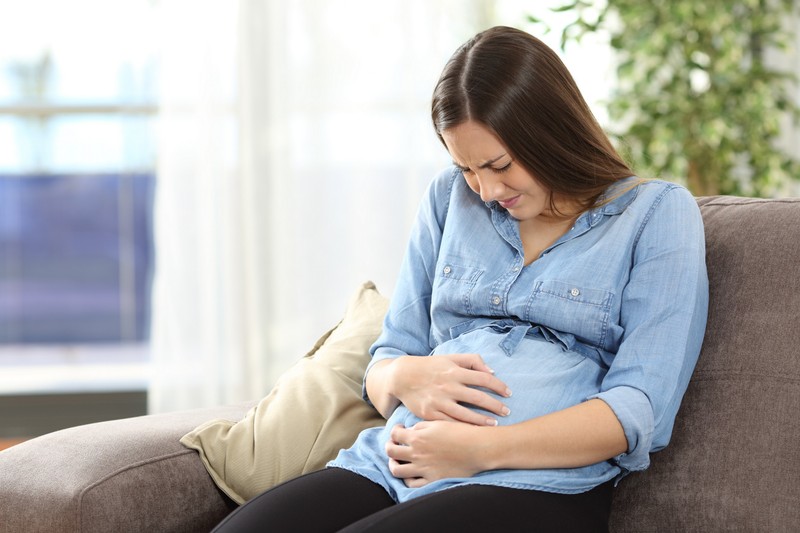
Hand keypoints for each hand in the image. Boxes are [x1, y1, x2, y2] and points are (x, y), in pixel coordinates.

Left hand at [386, 421, 487, 486]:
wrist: (478, 448)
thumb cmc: (460, 432)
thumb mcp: (439, 422)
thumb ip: (421, 426)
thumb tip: (411, 431)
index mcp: (418, 437)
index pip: (395, 434)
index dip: (394, 431)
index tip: (400, 430)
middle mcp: (417, 453)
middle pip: (391, 452)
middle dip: (389, 447)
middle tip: (394, 445)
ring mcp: (423, 468)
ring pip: (396, 470)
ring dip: (394, 464)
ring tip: (398, 461)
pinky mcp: (432, 480)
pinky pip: (412, 484)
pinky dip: (408, 479)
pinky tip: (410, 473)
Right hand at [391, 353, 510, 425]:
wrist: (401, 376)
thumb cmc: (430, 366)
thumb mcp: (450, 357)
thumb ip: (472, 360)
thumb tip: (492, 372)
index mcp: (454, 371)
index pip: (484, 379)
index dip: (499, 386)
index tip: (508, 393)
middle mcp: (448, 386)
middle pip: (478, 398)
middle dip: (496, 406)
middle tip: (507, 412)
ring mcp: (438, 401)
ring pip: (466, 414)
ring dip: (483, 421)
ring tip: (495, 425)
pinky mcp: (429, 414)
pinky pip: (450, 423)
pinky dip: (464, 428)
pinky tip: (473, 431)